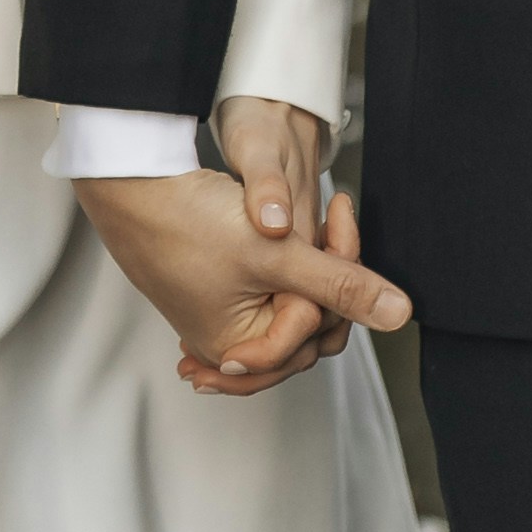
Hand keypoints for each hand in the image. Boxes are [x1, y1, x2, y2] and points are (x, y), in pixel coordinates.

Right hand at [73, 165, 409, 397]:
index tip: (334, 221)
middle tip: (330, 219)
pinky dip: (290, 265)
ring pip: (291, 302)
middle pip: (307, 322)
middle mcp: (228, 343)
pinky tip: (302, 236)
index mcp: (241, 347)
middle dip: (328, 273)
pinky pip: (270, 289)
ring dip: (311, 267)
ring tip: (320, 223)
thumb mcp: (277, 254)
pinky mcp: (216, 291)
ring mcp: (220, 318)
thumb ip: (341, 284)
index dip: (338, 280)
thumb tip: (400, 315)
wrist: (131, 184)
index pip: (318, 330)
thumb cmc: (189, 222)